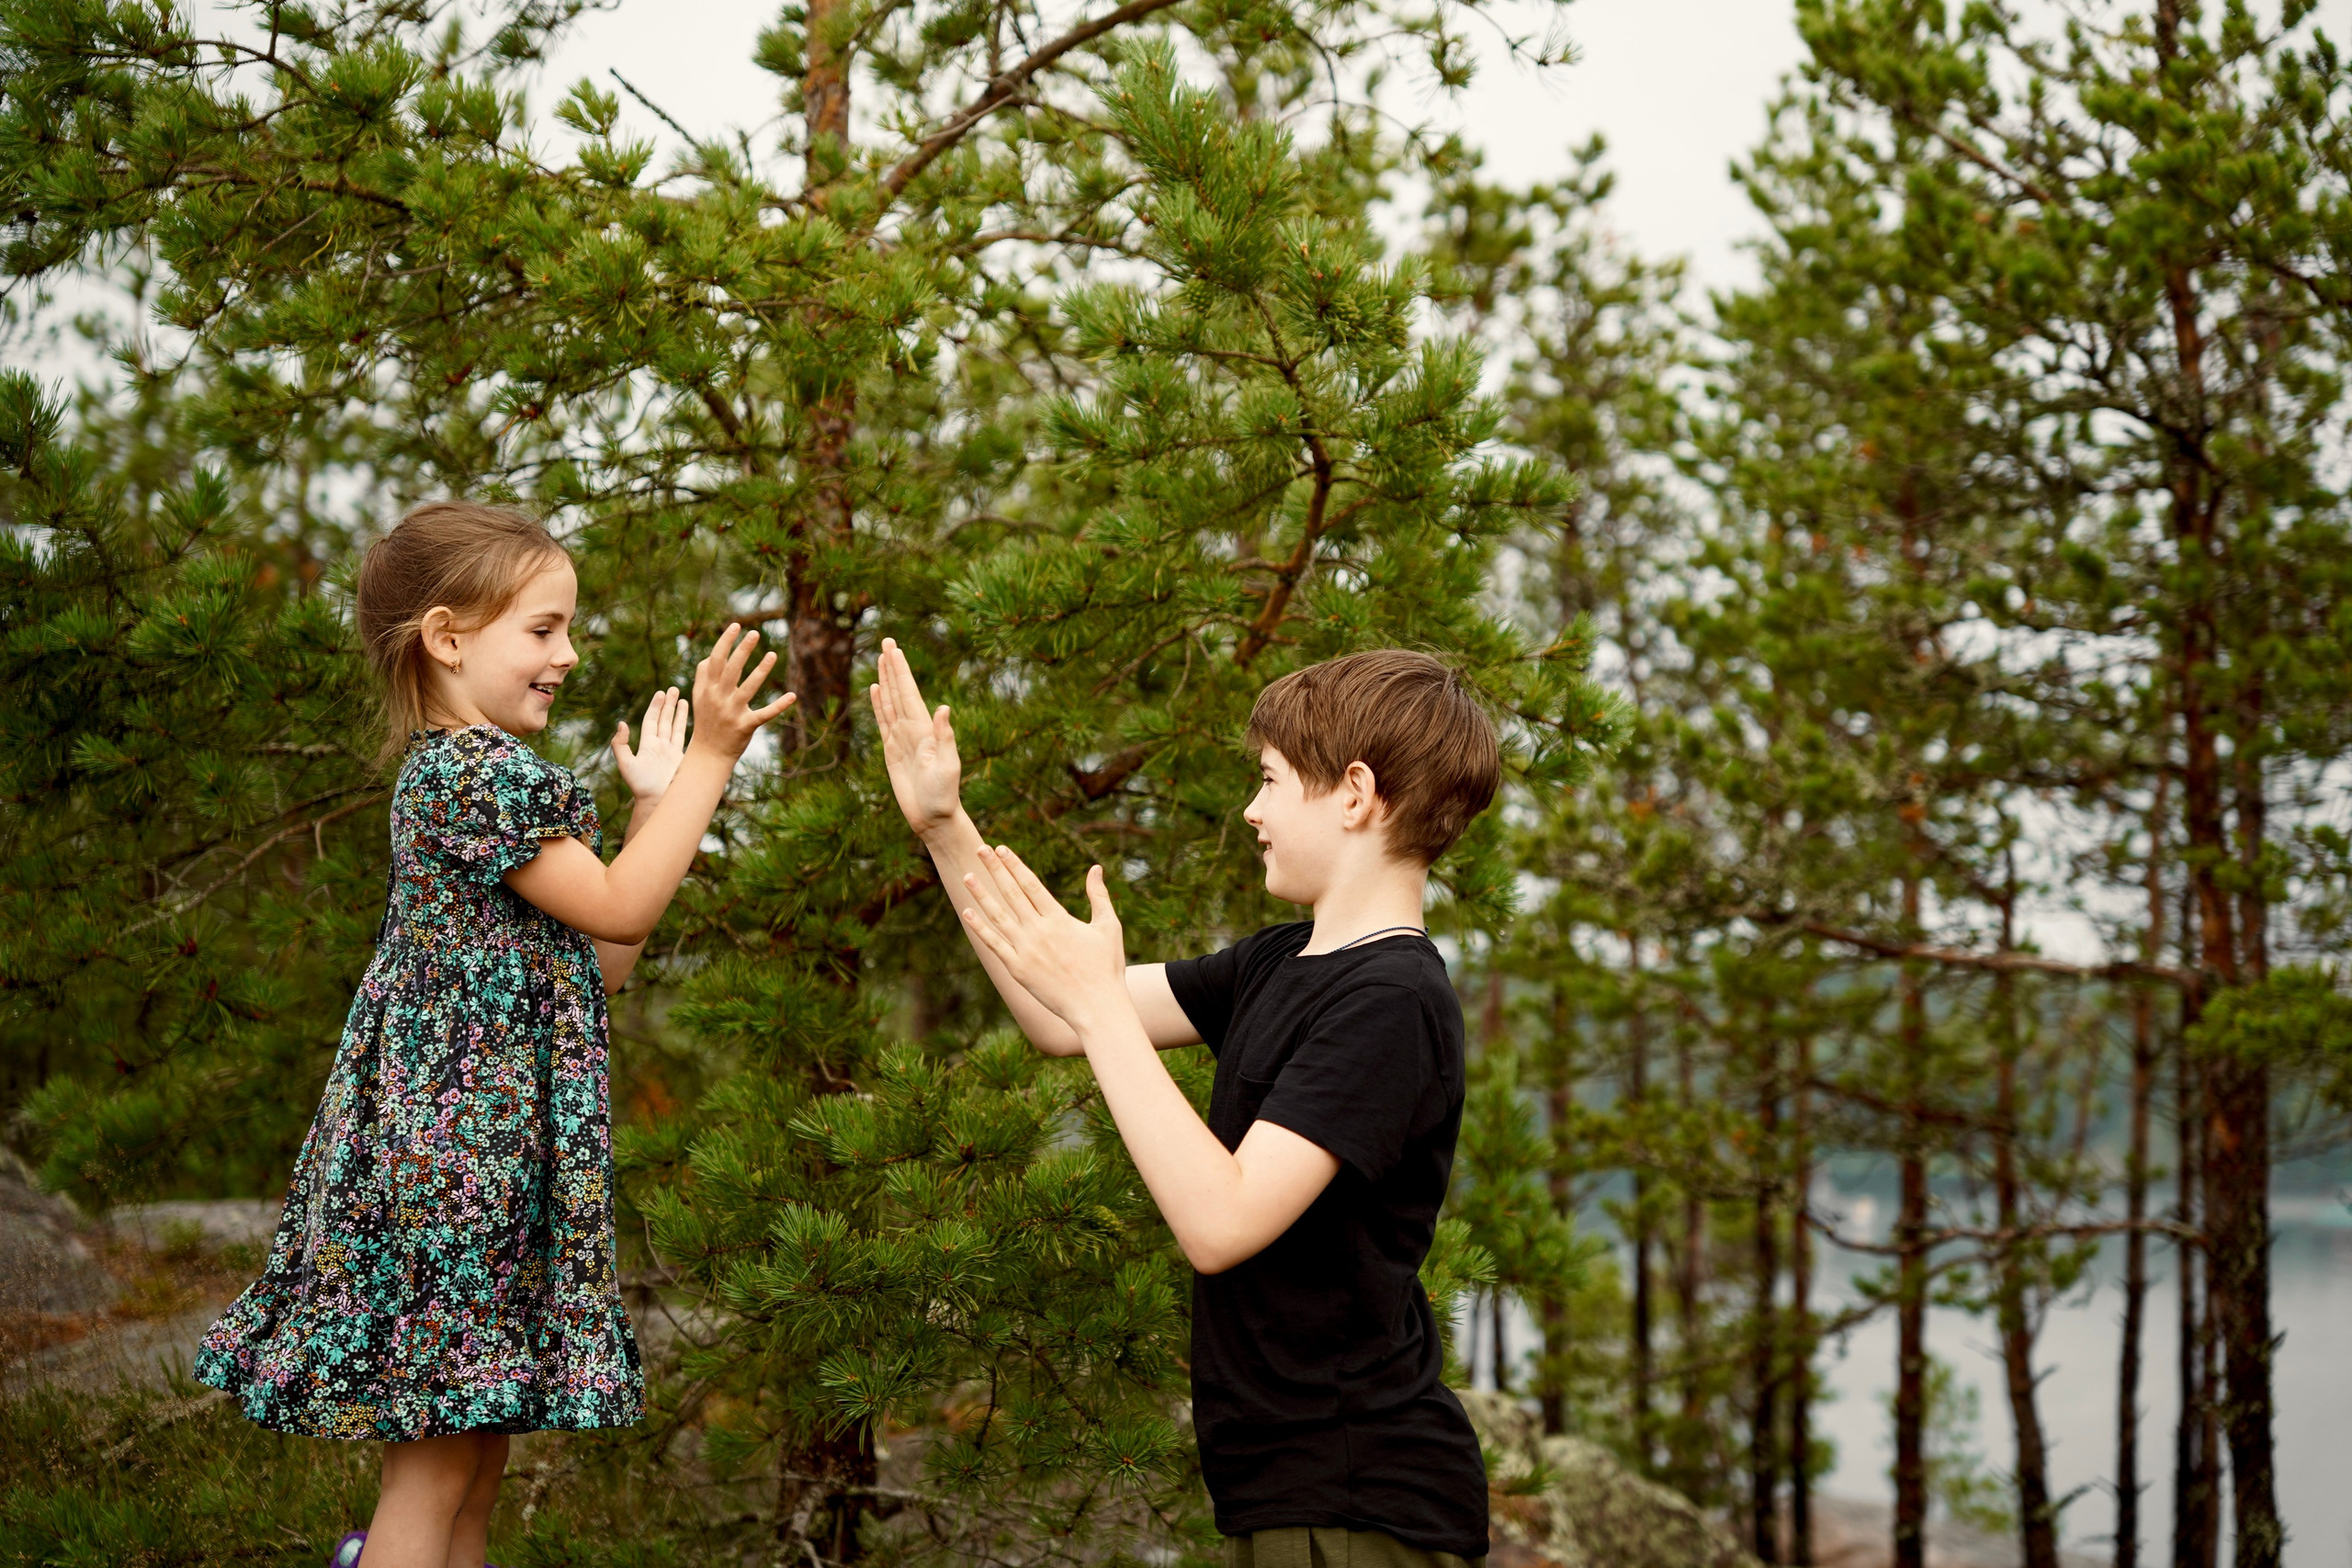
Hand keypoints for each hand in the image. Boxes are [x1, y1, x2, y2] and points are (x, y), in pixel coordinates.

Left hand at [612, 686, 688, 801]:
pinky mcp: (684, 760)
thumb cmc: (641, 786)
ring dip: (680, 714)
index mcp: (647, 745)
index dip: (656, 707)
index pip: (651, 720)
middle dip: (669, 705)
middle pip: (664, 720)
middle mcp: (660, 747)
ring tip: (684, 699)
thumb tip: (621, 724)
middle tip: (673, 689)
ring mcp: (672, 753)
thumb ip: (620, 745)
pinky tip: (697, 721)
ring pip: (677, 728)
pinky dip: (691, 729)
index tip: (661, 693)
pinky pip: (688, 740)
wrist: (657, 803)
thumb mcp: (626, 765)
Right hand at [686, 623, 795, 761]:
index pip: (716, 660)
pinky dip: (778, 706)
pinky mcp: (746, 726)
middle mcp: (719, 698)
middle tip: (754, 633)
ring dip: (761, 671)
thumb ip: (702, 676)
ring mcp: (732, 713)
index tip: (735, 625)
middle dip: (742, 650)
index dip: (725, 642)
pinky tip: (792, 696)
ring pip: (748, 688)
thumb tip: (710, 655)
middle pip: (731, 670)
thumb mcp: (699, 697)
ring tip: (772, 654)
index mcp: (708, 689)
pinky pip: (764, 714)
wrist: (709, 753)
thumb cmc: (707, 721)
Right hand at [868, 636, 962, 839]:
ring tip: (881, 658)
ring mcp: (901, 738)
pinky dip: (878, 704)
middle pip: (899, 691)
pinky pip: (883, 722)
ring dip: (886, 680)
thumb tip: (943, 707)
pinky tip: (875, 689)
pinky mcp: (891, 751)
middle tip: (887, 641)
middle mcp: (913, 729)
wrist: (934, 818)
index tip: (895, 649)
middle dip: (893, 666)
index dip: (902, 671)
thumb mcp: (948, 765)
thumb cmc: (944, 795)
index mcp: (925, 729)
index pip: (910, 693)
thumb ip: (945, 737)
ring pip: (890, 702)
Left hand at [956, 844, 1127, 1029]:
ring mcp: (1025, 951)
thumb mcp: (1109, 927)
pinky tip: (968, 913)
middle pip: (1011, 894)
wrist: (1097, 1007)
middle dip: (995, 870)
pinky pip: (994, 945)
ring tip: (967, 876)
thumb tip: (1096, 869)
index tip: (1002, 849)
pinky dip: (979, 928)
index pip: (1031, 885)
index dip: (1015, 865)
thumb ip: (1099, 896)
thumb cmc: (1107, 968)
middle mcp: (1039, 931)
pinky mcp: (1017, 970)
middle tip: (980, 849)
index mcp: (1059, 919)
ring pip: (998, 916)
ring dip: (981, 894)